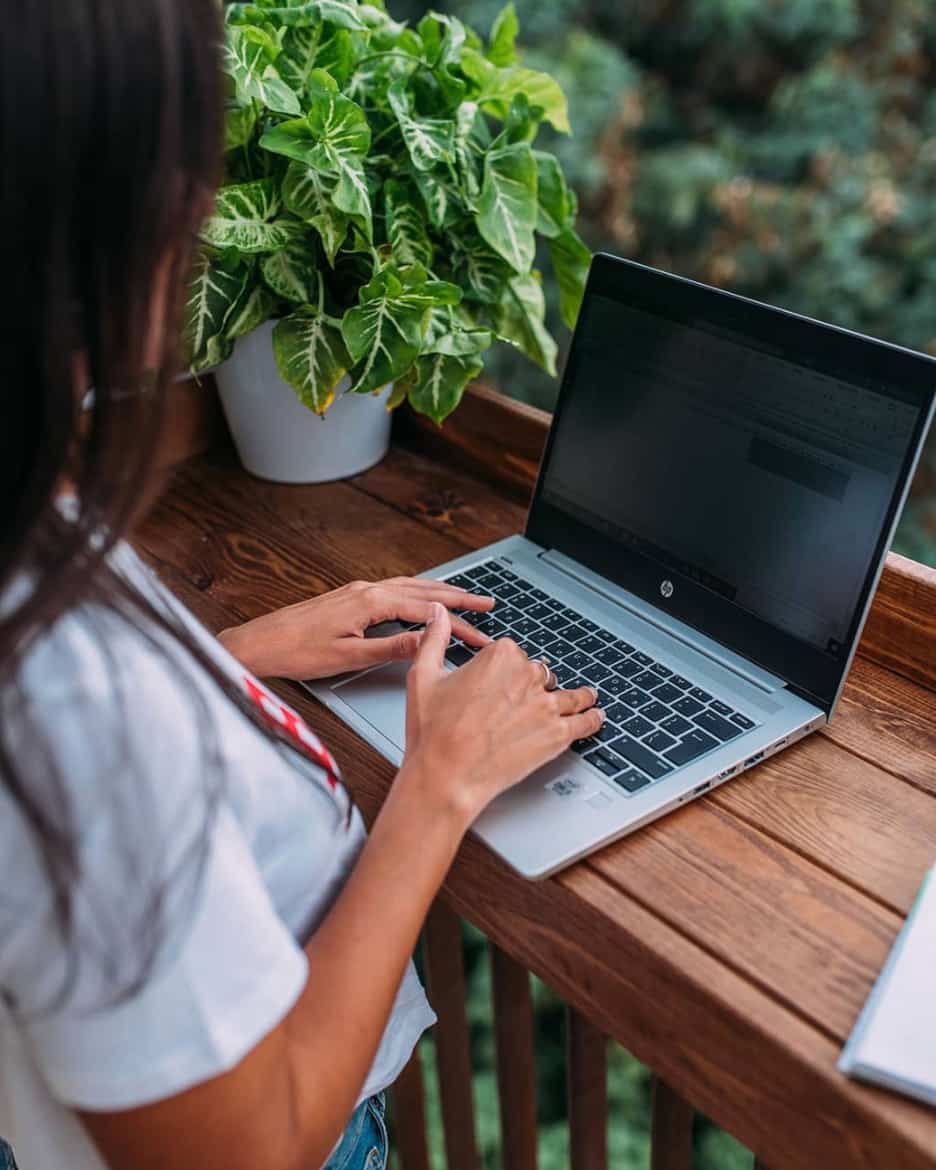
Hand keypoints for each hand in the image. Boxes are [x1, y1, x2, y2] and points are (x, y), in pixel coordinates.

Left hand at [217, 577, 494, 680]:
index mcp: (370, 602)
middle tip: (488, 604)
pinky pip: (394, 589)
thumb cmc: (297, 652)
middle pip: (423, 591)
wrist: (260, 643)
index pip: (426, 612)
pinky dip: (417, 592)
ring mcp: (357, 591)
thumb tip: (426, 641)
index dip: (458, 624)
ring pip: (410, 586)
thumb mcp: (349, 656)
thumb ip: (390, 648)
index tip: (482, 635)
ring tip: (464, 598)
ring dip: (439, 592)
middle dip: (458, 598)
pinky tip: (421, 599)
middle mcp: (366, 590)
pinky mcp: (349, 597)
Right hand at [401, 603, 604, 823]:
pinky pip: (585, 721)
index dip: (506, 670)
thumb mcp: (423, 675)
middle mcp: (527, 675)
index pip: (514, 654)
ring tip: (585, 699)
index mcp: (499, 656)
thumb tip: (438, 614)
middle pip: (541, 673)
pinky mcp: (558, 734)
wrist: (446, 774)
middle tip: (524, 703)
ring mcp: (546, 705)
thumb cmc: (433, 731)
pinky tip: (595, 717)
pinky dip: (592, 719)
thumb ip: (435, 639)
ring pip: (569, 695)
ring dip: (577, 697)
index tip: (501, 681)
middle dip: (535, 686)